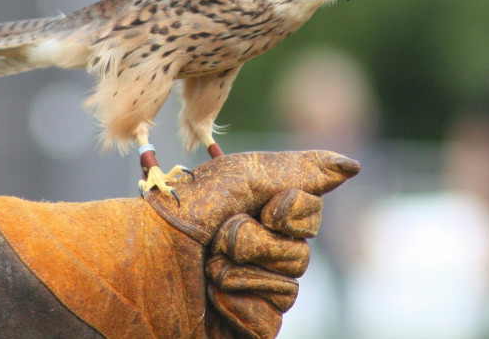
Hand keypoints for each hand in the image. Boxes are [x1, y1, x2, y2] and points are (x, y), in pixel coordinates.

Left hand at [0, 150, 358, 337]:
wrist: (134, 263)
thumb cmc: (180, 214)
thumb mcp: (242, 177)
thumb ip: (302, 170)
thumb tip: (354, 167)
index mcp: (260, 214)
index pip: (309, 213)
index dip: (288, 209)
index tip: (260, 205)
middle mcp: (261, 252)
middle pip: (301, 251)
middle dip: (257, 241)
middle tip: (218, 239)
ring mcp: (254, 292)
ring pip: (289, 286)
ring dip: (240, 272)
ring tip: (204, 269)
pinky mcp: (246, 326)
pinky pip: (268, 317)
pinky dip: (236, 303)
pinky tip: (209, 298)